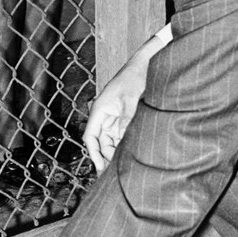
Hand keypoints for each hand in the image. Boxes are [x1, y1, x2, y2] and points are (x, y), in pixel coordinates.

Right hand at [84, 59, 146, 173]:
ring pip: (110, 140)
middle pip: (100, 142)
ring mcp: (113, 116)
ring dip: (115, 152)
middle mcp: (104, 115)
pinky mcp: (123, 117)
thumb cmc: (136, 77)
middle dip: (106, 156)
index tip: (100, 168)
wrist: (146, 63)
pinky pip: (120, 135)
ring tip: (123, 166)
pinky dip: (123, 144)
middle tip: (115, 173)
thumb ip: (127, 123)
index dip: (94, 154)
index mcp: (100, 110)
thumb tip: (123, 142)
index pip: (91, 137)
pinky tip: (129, 154)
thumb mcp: (132, 102)